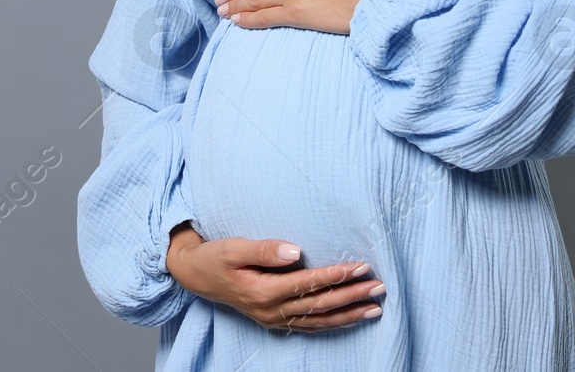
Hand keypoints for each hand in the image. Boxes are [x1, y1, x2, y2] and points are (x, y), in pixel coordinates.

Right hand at [165, 223, 385, 331]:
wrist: (195, 275)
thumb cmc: (215, 257)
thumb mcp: (233, 248)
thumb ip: (264, 249)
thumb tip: (295, 250)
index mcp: (263, 291)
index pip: (308, 284)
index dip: (335, 276)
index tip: (360, 267)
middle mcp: (271, 310)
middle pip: (319, 305)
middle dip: (351, 296)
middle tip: (379, 286)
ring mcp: (273, 319)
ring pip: (318, 321)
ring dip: (348, 314)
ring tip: (375, 307)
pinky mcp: (274, 320)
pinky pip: (309, 326)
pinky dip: (332, 323)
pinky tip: (350, 318)